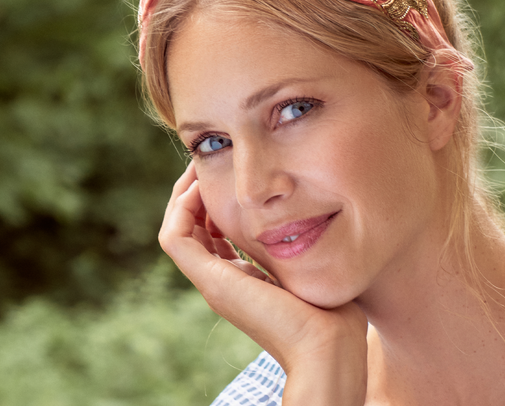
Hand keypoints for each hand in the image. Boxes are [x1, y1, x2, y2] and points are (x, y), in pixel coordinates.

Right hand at [159, 163, 368, 405]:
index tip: (226, 171)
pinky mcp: (212, 280)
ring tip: (196, 168)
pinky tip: (199, 187)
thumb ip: (298, 240)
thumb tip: (308, 210)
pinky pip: (174, 238)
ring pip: (176, 230)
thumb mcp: (308, 260)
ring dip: (182, 196)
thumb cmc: (330, 306)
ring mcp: (214, 281)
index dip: (213, 200)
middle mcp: (223, 278)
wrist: (328, 342)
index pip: (212, 233)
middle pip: (192, 229)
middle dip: (195, 193)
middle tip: (203, 163)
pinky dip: (180, 210)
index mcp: (243, 277)